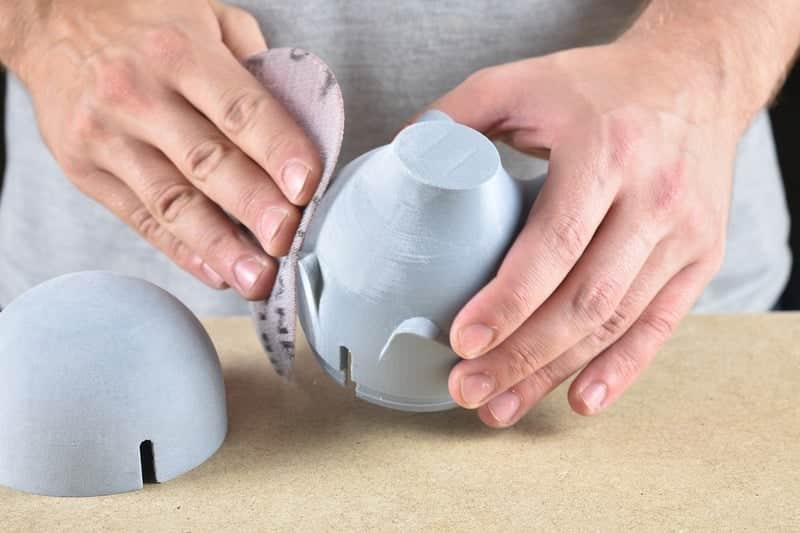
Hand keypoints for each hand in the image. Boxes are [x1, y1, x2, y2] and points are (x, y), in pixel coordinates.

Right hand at [7, 0, 319, 298]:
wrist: (52, 22)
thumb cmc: (144, 24)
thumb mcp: (205, 16)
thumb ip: (252, 65)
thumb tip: (299, 124)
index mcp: (180, 53)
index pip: (239, 110)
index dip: (277, 150)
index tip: (307, 187)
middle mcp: (140, 95)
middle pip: (206, 162)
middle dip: (253, 207)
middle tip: (287, 240)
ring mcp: (108, 136)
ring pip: (172, 202)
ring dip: (220, 245)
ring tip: (257, 278)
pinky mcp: (87, 170)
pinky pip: (140, 219)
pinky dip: (181, 251)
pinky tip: (216, 271)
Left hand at [427, 42, 744, 426]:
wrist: (694, 78)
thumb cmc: (600, 84)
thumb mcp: (524, 79)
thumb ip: (456, 115)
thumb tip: (400, 161)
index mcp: (605, 152)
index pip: (553, 243)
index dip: (508, 301)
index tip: (462, 341)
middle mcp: (654, 197)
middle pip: (585, 299)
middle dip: (521, 355)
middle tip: (468, 389)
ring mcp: (685, 233)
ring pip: (616, 322)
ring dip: (555, 372)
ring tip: (502, 406)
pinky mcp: (702, 257)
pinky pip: (661, 325)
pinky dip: (620, 370)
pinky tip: (579, 399)